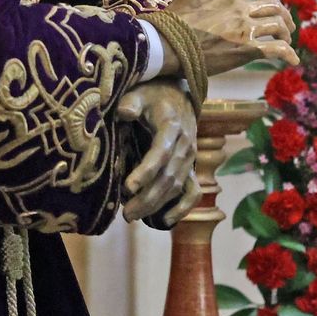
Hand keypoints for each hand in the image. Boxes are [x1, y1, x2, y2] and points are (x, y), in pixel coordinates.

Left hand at [115, 80, 200, 224]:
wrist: (178, 94)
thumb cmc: (152, 96)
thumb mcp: (139, 93)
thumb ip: (131, 103)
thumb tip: (123, 113)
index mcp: (171, 126)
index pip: (159, 153)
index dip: (145, 172)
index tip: (127, 187)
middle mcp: (184, 145)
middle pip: (168, 177)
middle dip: (147, 197)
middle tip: (126, 213)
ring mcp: (190, 158)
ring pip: (176, 187)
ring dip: (156, 204)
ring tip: (133, 215)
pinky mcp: (191, 167)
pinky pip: (193, 192)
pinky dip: (183, 208)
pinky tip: (165, 221)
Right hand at [164, 0, 303, 76]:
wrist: (167, 46)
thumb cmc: (176, 19)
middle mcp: (241, 9)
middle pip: (275, 6)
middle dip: (285, 15)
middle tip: (287, 26)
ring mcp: (245, 30)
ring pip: (278, 27)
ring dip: (286, 34)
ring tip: (285, 43)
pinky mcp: (246, 50)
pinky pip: (276, 50)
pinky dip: (287, 54)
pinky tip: (292, 60)